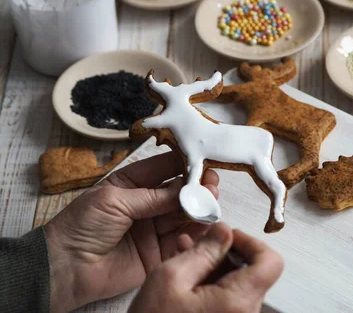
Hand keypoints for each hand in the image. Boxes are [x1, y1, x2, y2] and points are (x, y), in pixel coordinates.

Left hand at [44, 151, 219, 311]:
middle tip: (211, 182)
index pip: (164, 169)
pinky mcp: (159, 253)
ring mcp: (154, 229)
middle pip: (179, 192)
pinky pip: (183, 240)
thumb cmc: (80, 226)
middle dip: (197, 185)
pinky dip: (195, 231)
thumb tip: (185, 188)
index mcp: (132, 184)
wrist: (65, 268)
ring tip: (212, 200)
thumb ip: (152, 196)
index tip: (202, 159)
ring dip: (199, 206)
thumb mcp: (114, 200)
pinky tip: (204, 222)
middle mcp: (146, 204)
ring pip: (185, 214)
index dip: (184, 164)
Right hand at [129, 223, 283, 312]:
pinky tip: (187, 280)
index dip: (251, 242)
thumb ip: (203, 251)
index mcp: (238, 302)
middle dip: (225, 254)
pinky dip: (211, 287)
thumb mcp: (170, 279)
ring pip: (237, 287)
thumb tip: (223, 231)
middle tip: (199, 245)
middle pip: (253, 273)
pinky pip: (227, 302)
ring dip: (214, 269)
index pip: (271, 262)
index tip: (227, 237)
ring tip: (185, 259)